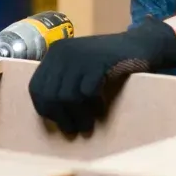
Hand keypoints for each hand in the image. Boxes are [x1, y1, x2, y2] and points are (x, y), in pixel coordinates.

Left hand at [28, 17, 175, 135]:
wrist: (139, 45)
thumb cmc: (108, 62)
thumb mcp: (79, 67)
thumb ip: (63, 82)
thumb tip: (49, 114)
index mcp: (54, 53)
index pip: (36, 88)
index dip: (45, 109)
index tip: (60, 121)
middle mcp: (63, 52)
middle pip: (50, 95)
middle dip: (61, 117)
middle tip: (75, 129)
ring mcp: (80, 55)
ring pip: (66, 97)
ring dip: (78, 116)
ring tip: (88, 125)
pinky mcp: (99, 61)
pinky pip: (87, 93)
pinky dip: (93, 106)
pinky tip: (101, 109)